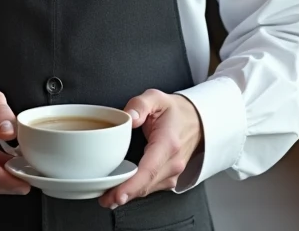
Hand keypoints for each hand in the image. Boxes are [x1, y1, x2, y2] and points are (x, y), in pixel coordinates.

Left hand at [99, 90, 203, 208]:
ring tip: (107, 197)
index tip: (116, 194)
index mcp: (168, 143)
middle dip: (123, 195)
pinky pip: (151, 187)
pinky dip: (136, 190)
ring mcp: (173, 173)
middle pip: (146, 185)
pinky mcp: (170, 178)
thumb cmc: (174, 111)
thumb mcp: (156, 98)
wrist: (196, 120)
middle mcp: (173, 162)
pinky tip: (122, 190)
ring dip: (128, 195)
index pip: (149, 170)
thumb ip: (140, 104)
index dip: (131, 185)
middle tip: (103, 199)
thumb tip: (129, 118)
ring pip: (148, 189)